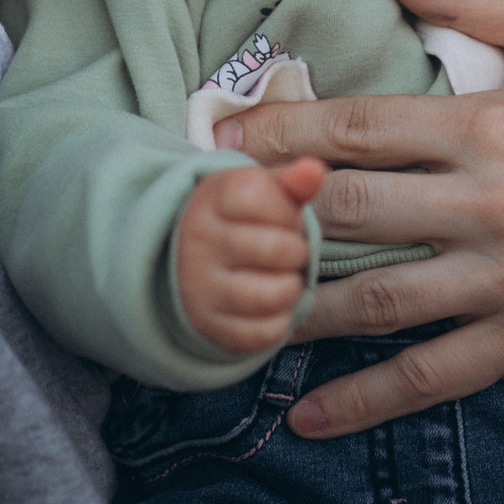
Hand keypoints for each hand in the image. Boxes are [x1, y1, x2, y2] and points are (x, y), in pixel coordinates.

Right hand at [175, 157, 326, 354]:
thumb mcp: (260, 190)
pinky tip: (269, 304)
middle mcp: (199, 241)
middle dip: (296, 250)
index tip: (278, 215)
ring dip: (290, 287)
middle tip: (287, 250)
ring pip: (274, 295)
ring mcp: (199, 286)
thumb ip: (292, 180)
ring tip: (280, 276)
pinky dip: (279, 320)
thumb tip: (315, 170)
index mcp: (212, 198)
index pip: (262, 196)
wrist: (188, 261)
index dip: (285, 209)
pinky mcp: (209, 326)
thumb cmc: (239, 219)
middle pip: (278, 248)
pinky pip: (265, 332)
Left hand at [215, 0, 503, 438]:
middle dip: (272, 216)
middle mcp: (492, 205)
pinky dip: (363, 401)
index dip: (282, 130)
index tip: (223, 138)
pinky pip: (429, 377)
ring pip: (377, 300)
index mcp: (492, 125)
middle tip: (207, 220)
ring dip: (297, 307)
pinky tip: (306, 415)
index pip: (362, 125)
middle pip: (351, 212)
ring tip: (235, 306)